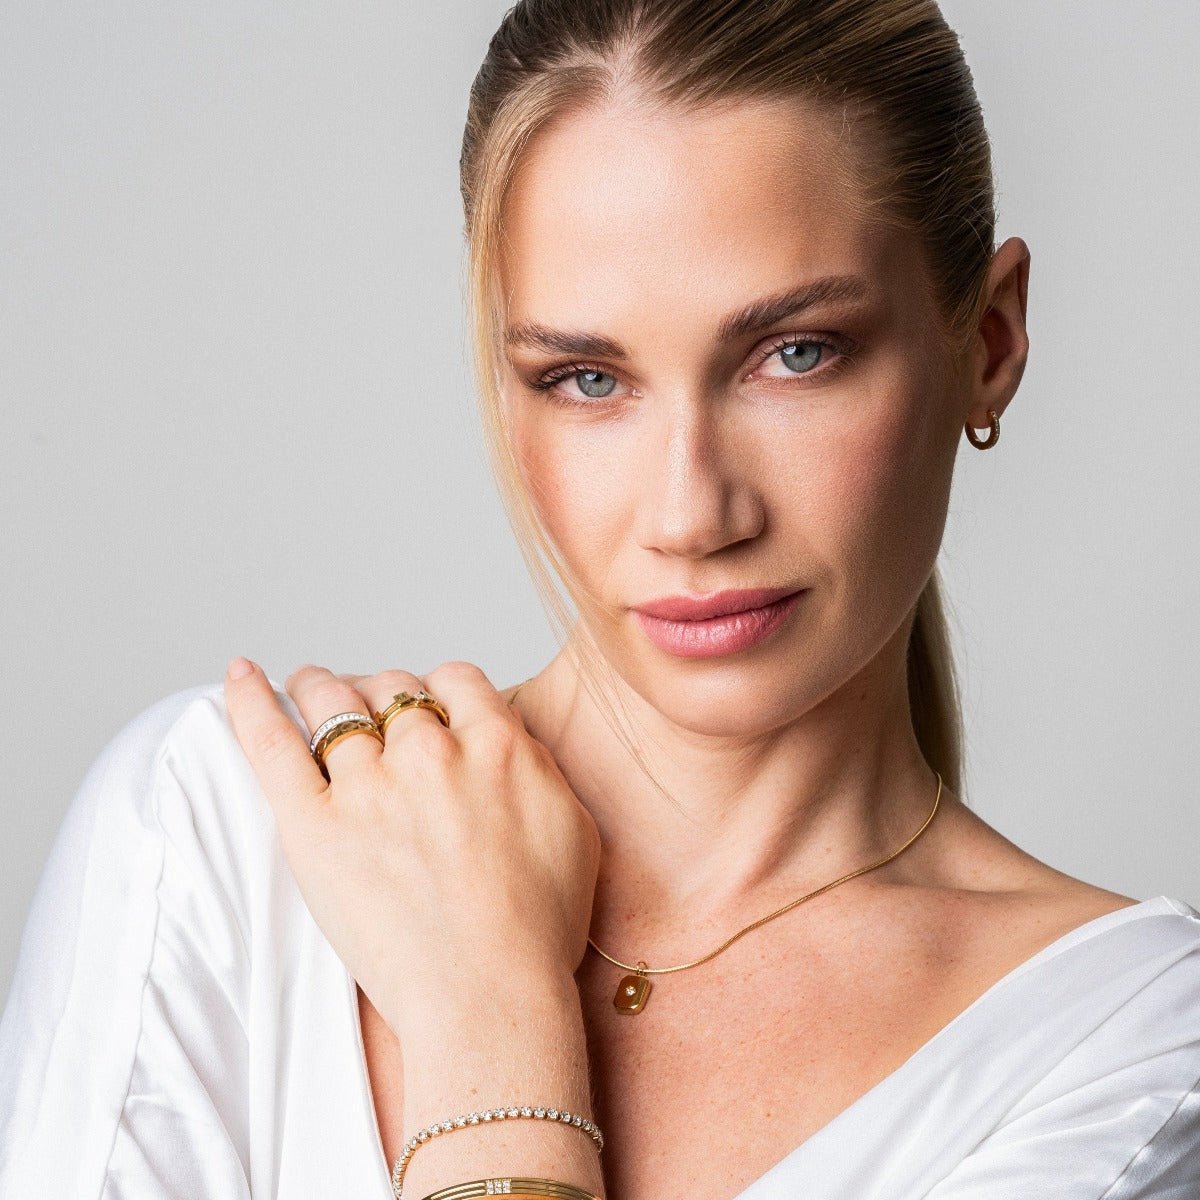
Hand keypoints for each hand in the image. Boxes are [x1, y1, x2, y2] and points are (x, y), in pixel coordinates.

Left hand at [223, 658, 602, 1039]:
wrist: (491, 995)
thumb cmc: (538, 929)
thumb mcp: (571, 828)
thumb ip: (536, 769)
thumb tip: (508, 744)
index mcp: (496, 744)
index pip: (455, 680)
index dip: (436, 688)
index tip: (426, 704)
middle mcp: (430, 750)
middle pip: (392, 687)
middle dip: (380, 690)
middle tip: (367, 704)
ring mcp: (368, 785)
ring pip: (334, 701)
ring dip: (320, 685)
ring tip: (307, 683)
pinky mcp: (314, 825)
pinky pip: (272, 743)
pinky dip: (251, 701)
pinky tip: (240, 673)